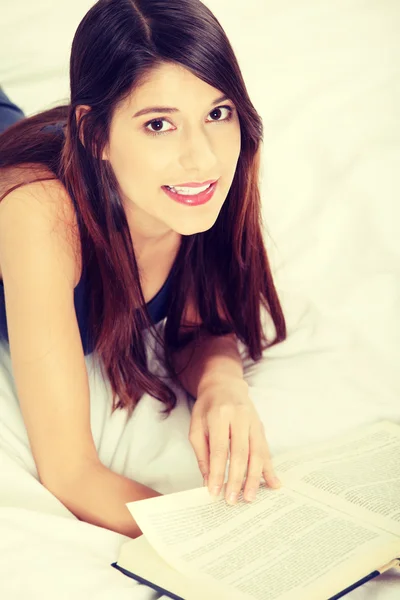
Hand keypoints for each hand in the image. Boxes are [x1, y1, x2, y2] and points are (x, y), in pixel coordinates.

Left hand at [188, 378, 280, 504]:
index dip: (218, 472)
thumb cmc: (207, 408)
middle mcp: (239, 417)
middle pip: (240, 452)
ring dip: (255, 478)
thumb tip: (208, 481)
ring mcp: (253, 421)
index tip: (214, 492)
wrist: (224, 385)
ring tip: (250, 497)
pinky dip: (269, 468)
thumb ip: (202, 453)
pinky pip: (266, 450)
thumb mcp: (196, 426)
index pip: (219, 449)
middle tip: (232, 500)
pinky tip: (273, 484)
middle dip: (237, 479)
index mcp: (219, 415)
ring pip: (257, 453)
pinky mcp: (261, 427)